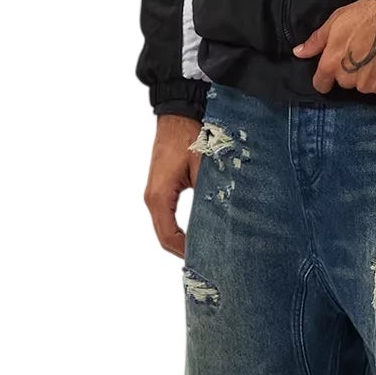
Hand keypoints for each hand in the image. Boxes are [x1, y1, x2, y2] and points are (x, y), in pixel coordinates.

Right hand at [145, 113, 203, 256]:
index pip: (168, 236)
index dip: (186, 252)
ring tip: (206, 251)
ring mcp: (155, 193)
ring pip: (166, 227)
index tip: (206, 262)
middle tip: (209, 262)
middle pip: (165, 236)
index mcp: (159, 196)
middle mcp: (153, 197)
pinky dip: (181, 228)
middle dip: (185, 251)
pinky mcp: (163, 187)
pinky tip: (199, 233)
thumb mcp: (205, 168)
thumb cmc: (192, 135)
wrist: (179, 112)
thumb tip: (222, 222)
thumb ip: (210, 196)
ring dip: (183, 240)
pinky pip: (169, 215)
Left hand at [294, 0, 375, 94]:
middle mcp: (348, 79)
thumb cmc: (365, 15)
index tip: (334, 68)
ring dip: (368, 76)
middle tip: (361, 54)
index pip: (321, 84)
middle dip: (350, 73)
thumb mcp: (335, 21)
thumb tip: (298, 53)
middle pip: (345, 83)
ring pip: (364, 86)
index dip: (326, 77)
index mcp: (331, 64)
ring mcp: (368, 85)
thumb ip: (316, 41)